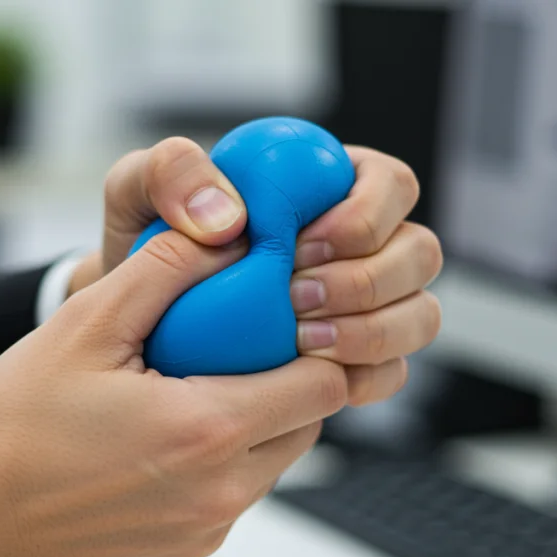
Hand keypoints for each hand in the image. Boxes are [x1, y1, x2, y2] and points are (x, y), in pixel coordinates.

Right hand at [0, 230, 348, 556]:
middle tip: (228, 343)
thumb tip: (223, 233)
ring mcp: (203, 529)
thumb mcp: (85, 322)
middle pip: (308, 422)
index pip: (325, 383)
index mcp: (207, 430)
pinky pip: (232, 495)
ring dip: (252, 419)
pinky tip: (159, 435)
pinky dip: (217, 461)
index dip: (314, 342)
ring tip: (186, 385)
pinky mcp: (183, 550)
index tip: (280, 316)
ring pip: (272, 460)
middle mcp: (219, 492)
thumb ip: (166, 268)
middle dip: (284, 376)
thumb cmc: (10, 427)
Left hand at [73, 140, 442, 406]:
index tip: (303, 245)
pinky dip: (363, 378)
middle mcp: (362, 246)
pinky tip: (314, 381)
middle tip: (298, 300)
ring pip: (420, 315)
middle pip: (421, 253)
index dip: (366, 214)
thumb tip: (230, 215)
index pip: (390, 185)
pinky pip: (390, 372)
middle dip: (370, 280)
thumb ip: (169, 174)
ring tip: (302, 341)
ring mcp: (367, 306)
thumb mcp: (138, 192)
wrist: (136, 324)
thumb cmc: (147, 248)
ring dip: (374, 331)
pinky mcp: (354, 360)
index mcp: (330, 188)